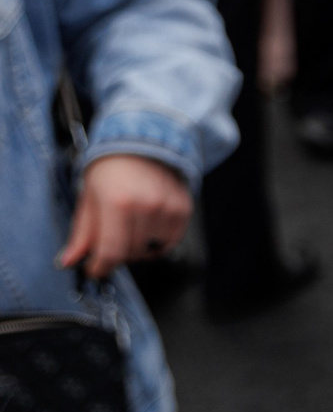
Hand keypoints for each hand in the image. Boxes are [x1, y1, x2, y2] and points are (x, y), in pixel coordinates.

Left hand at [58, 154, 192, 280]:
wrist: (144, 142)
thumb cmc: (112, 168)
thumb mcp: (89, 198)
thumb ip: (82, 233)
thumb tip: (69, 261)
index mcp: (119, 203)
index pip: (111, 252)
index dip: (100, 267)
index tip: (95, 269)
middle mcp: (147, 207)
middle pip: (131, 253)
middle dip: (117, 254)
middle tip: (111, 240)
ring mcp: (169, 209)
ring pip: (151, 250)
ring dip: (138, 247)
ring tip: (131, 229)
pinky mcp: (184, 210)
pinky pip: (170, 241)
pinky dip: (157, 242)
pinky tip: (148, 228)